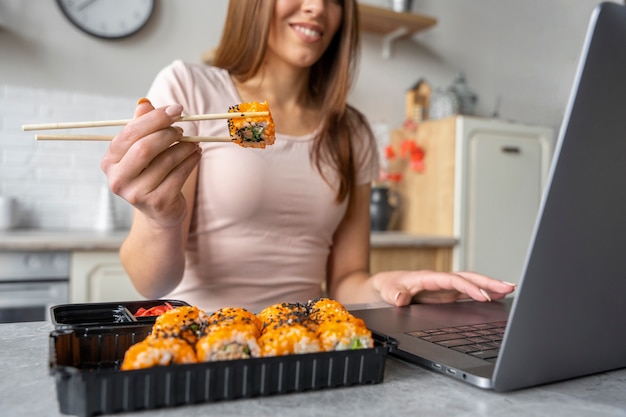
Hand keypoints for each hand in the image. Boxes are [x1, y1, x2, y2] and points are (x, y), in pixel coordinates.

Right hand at [100, 98, 201, 227]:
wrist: (160, 211)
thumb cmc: (151, 174)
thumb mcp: (143, 149)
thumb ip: (142, 126)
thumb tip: (144, 102)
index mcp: (110, 161)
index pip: (130, 133)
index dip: (155, 118)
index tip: (176, 109)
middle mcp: (118, 179)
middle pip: (145, 147)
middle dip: (168, 134)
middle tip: (183, 130)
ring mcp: (136, 194)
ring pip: (165, 161)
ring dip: (184, 148)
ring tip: (194, 143)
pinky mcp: (157, 203)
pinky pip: (179, 175)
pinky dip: (191, 161)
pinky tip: (196, 155)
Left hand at [372, 270, 515, 305]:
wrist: (380, 287)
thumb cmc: (384, 286)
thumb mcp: (385, 289)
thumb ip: (394, 293)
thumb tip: (402, 299)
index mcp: (427, 277)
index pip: (453, 280)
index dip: (469, 287)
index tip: (484, 296)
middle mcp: (438, 280)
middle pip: (468, 278)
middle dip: (489, 282)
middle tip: (510, 287)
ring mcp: (442, 288)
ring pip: (470, 284)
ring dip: (489, 286)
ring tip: (510, 289)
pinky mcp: (443, 295)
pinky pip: (465, 293)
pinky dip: (481, 293)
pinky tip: (494, 297)